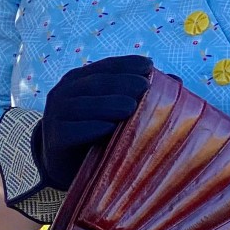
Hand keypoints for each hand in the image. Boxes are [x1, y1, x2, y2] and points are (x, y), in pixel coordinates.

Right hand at [33, 55, 152, 189]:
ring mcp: (56, 115)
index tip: (149, 66)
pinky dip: (91, 129)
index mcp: (80, 79)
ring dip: (107, 104)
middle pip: (95, 83)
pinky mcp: (54, 139)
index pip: (105, 67)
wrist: (65, 165)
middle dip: (121, 83)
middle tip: (144, 87)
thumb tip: (175, 81)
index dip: (126, 64)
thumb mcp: (117, 112)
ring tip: (131, 106)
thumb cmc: (97, 133)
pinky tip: (109, 128)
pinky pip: (72, 131)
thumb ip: (139, 94)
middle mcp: (64, 92)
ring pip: (83, 105)